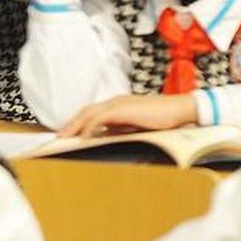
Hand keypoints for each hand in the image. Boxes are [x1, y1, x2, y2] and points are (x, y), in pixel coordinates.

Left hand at [58, 92, 197, 138]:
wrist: (180, 110)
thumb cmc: (163, 119)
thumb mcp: (137, 126)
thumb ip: (122, 129)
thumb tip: (107, 139)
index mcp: (118, 104)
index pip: (93, 112)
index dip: (80, 122)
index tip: (70, 134)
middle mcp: (115, 101)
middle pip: (87, 111)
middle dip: (72, 124)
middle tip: (60, 137)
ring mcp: (119, 103)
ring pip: (90, 113)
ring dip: (76, 125)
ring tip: (66, 138)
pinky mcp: (123, 109)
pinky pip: (101, 117)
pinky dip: (90, 127)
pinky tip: (84, 137)